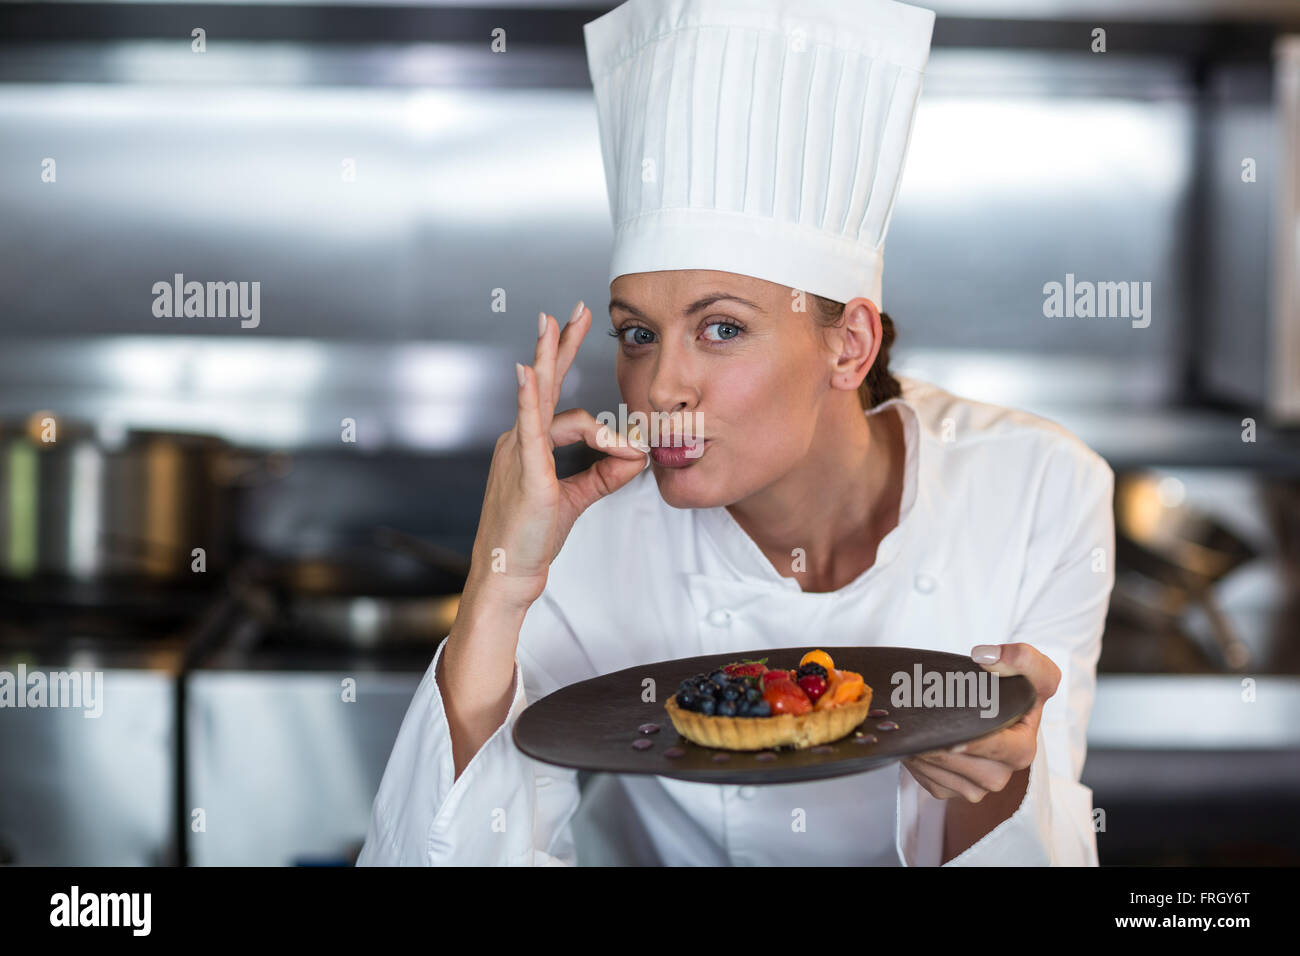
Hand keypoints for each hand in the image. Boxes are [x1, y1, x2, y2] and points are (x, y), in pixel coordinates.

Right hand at [468, 301, 648, 612]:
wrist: (508, 573)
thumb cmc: (532, 538)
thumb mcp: (577, 499)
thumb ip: (605, 474)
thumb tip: (636, 455)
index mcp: (530, 446)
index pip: (564, 409)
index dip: (592, 402)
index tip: (607, 392)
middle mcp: (520, 440)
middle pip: (545, 382)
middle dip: (559, 343)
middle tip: (575, 309)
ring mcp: (518, 451)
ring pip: (542, 396)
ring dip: (553, 358)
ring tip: (559, 321)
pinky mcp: (525, 470)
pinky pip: (529, 426)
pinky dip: (529, 396)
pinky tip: (528, 371)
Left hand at [901, 642, 1060, 802]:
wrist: (989, 709)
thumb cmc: (1010, 690)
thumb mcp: (1028, 669)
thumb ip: (1021, 658)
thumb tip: (985, 656)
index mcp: (1023, 749)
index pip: (1001, 750)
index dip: (977, 745)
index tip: (953, 738)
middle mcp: (1003, 774)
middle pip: (963, 762)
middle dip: (937, 743)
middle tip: (917, 723)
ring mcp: (979, 786)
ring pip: (942, 773)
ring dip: (922, 751)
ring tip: (912, 727)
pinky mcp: (955, 791)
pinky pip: (929, 781)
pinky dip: (917, 762)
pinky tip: (915, 743)